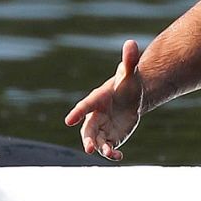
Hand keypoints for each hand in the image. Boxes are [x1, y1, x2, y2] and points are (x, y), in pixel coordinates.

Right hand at [63, 39, 142, 160]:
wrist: (132, 97)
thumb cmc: (127, 83)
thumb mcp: (129, 73)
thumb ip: (129, 60)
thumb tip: (131, 43)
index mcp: (97, 99)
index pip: (85, 106)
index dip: (77, 113)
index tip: (69, 121)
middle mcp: (96, 116)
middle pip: (88, 129)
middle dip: (87, 139)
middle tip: (89, 149)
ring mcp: (103, 128)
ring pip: (97, 141)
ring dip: (100, 149)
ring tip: (109, 154)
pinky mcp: (111, 138)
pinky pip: (108, 148)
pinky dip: (112, 154)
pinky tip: (119, 158)